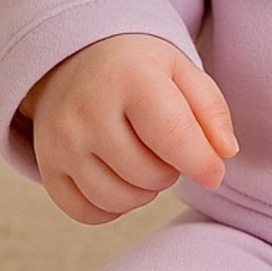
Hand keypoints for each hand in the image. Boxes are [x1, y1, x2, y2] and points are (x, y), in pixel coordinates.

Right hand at [20, 34, 238, 225]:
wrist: (73, 57)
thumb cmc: (139, 67)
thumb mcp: (182, 71)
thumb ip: (211, 110)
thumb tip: (224, 154)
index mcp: (130, 78)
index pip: (172, 136)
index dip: (201, 163)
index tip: (215, 174)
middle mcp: (88, 111)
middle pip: (148, 175)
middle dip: (171, 170)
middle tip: (165, 147)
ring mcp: (61, 141)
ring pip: (119, 199)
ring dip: (144, 191)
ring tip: (143, 160)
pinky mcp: (47, 166)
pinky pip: (88, 213)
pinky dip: (112, 206)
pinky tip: (119, 177)